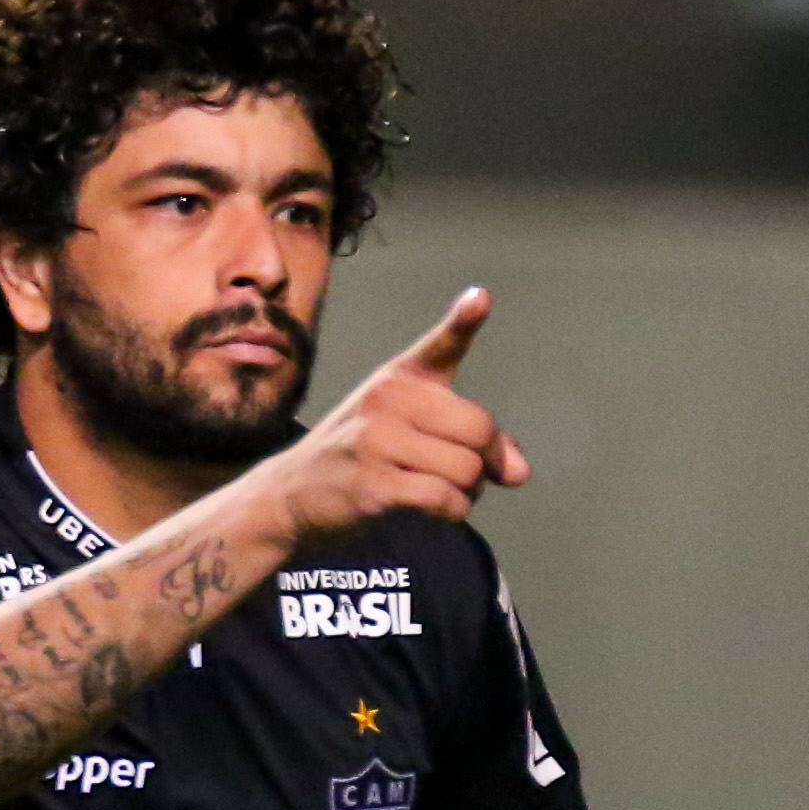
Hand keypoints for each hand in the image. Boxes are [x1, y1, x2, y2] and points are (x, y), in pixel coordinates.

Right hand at [261, 287, 531, 541]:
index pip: (439, 346)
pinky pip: (446, 498)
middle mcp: (387, 400)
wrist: (288, 496)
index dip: (464, 321)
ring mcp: (376, 440)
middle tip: (467, 475)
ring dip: (469, 492)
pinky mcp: (373, 484)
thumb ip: (470, 443)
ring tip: (441, 491)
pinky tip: (434, 510)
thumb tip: (520, 471)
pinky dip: (453, 511)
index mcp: (398, 379)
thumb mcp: (409, 434)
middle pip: (479, 428)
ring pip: (467, 469)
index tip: (481, 298)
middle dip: (487, 461)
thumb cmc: (359, 460)